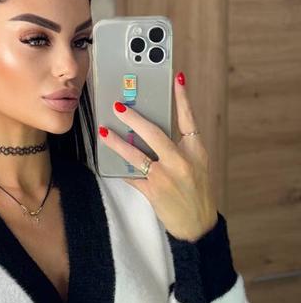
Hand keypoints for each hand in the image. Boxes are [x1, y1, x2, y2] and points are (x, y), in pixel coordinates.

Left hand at [100, 72, 218, 241]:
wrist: (198, 223)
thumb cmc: (196, 191)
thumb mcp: (196, 164)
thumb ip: (180, 147)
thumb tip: (153, 129)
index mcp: (195, 151)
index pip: (188, 119)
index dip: (182, 98)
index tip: (176, 78)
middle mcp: (181, 162)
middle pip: (155, 134)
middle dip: (134, 119)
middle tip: (119, 106)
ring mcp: (166, 177)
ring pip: (137, 155)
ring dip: (117, 142)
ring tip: (103, 131)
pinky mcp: (153, 192)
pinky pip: (132, 176)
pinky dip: (119, 167)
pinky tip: (106, 159)